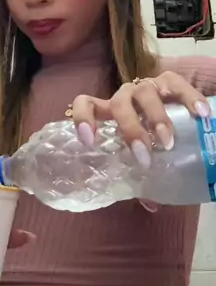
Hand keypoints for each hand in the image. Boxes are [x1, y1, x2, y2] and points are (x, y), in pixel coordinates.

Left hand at [71, 70, 209, 169]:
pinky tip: (201, 115)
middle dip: (130, 129)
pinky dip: (189, 99)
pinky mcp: (171, 80)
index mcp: (109, 111)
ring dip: (156, 117)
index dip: (83, 119)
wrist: (176, 106)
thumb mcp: (142, 151)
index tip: (89, 142)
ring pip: (145, 92)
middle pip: (119, 104)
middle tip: (144, 154)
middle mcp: (125, 95)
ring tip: (168, 141)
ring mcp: (147, 85)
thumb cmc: (152, 135)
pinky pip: (178, 85)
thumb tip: (150, 205)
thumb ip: (140, 174)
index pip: (86, 104)